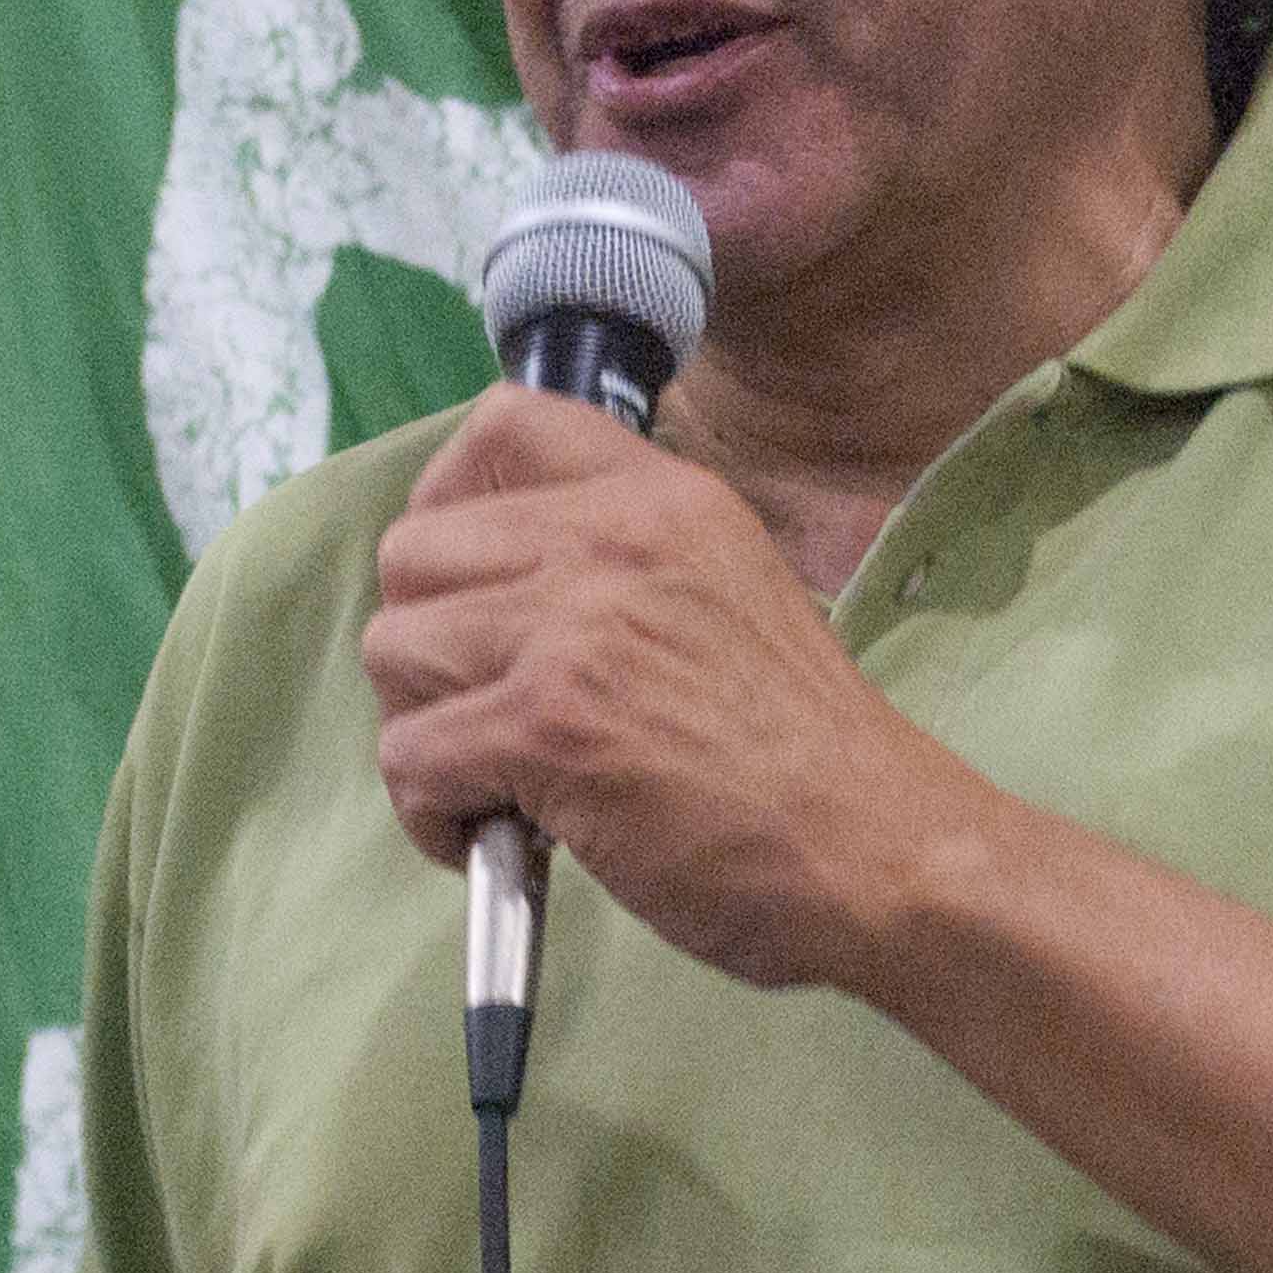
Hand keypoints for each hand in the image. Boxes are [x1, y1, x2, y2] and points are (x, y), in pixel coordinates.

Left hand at [360, 385, 957, 988]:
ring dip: (424, 728)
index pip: (503, 425)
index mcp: (668, 497)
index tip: (472, 584)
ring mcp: (576, 629)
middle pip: (413, 551)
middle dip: (426, 642)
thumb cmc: (806, 755)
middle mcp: (615, 539)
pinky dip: (433, 814)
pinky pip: (408, 756)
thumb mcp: (731, 591)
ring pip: (394, 650)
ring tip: (497, 778)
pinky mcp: (547, 726)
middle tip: (487, 709)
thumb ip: (629, 563)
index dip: (451, 503)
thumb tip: (495, 588)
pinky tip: (502, 837)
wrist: (877, 848)